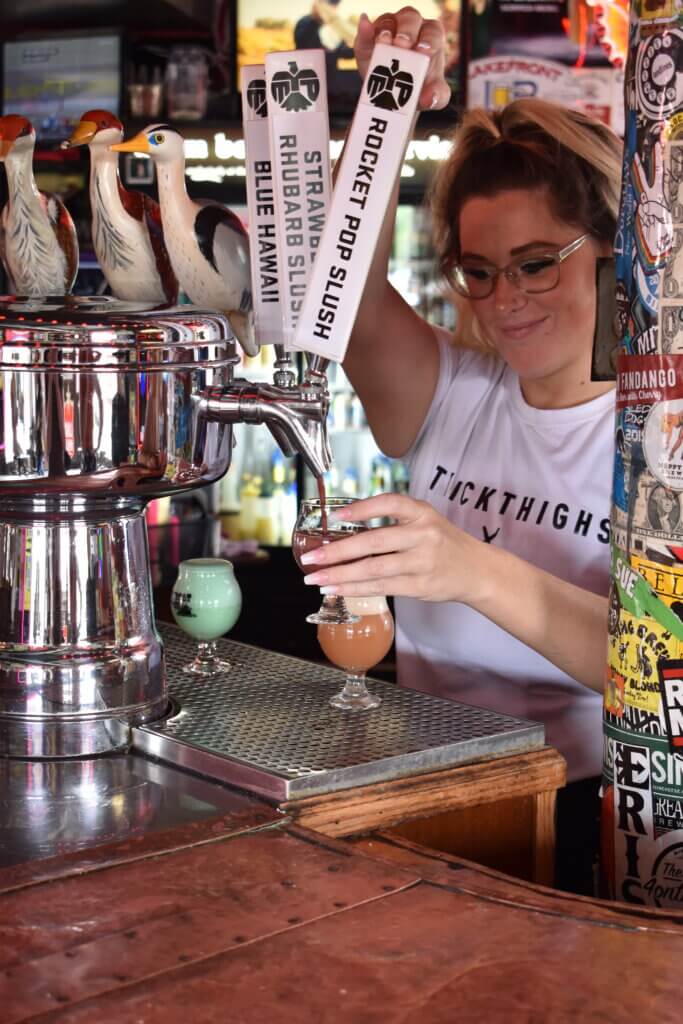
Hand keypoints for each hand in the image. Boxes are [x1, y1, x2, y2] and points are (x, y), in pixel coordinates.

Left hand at [300, 493, 482, 601]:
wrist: (476, 570)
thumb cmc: (442, 543)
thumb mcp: (424, 521)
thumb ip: (392, 523)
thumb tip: (343, 531)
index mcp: (422, 512)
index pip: (389, 503)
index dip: (361, 509)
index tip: (335, 517)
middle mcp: (423, 535)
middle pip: (374, 541)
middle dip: (338, 551)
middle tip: (311, 556)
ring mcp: (422, 562)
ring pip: (374, 569)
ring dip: (341, 574)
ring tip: (316, 578)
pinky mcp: (420, 586)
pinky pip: (382, 587)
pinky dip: (355, 588)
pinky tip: (337, 588)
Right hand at [354, 7, 450, 110]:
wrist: (394, 97)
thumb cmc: (418, 89)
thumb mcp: (432, 96)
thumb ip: (437, 96)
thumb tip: (430, 97)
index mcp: (430, 38)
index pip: (432, 31)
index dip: (429, 38)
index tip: (423, 51)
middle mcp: (411, 28)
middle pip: (411, 18)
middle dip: (407, 30)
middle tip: (402, 45)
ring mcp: (389, 30)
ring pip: (389, 21)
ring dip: (386, 29)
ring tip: (383, 42)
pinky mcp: (369, 38)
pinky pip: (366, 28)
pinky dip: (365, 28)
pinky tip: (365, 27)